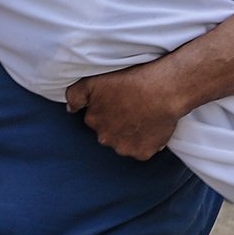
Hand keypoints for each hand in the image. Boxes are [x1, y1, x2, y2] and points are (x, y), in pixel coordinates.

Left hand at [65, 59, 190, 159]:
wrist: (163, 90)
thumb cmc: (131, 80)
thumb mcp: (94, 80)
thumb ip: (75, 95)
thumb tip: (70, 109)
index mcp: (93, 121)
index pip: (95, 119)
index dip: (107, 110)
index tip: (119, 101)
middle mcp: (105, 138)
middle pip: (108, 134)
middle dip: (117, 125)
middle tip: (131, 109)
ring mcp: (124, 148)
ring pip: (124, 144)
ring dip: (130, 135)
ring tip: (143, 117)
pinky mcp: (142, 153)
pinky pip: (142, 150)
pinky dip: (146, 142)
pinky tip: (152, 127)